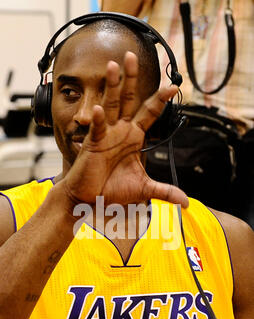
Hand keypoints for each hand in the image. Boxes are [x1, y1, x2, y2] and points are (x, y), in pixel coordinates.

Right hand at [63, 51, 187, 208]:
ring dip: (112, 86)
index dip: (160, 99)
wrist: (90, 200)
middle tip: (133, 56)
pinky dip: (97, 120)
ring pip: (110, 105)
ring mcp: (106, 135)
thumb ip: (165, 191)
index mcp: (133, 137)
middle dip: (132, 79)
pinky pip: (96, 129)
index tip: (173, 85)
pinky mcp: (92, 144)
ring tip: (114, 65)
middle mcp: (120, 131)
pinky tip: (98, 108)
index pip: (149, 113)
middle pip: (128, 99)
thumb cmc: (113, 191)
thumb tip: (186, 202)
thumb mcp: (144, 190)